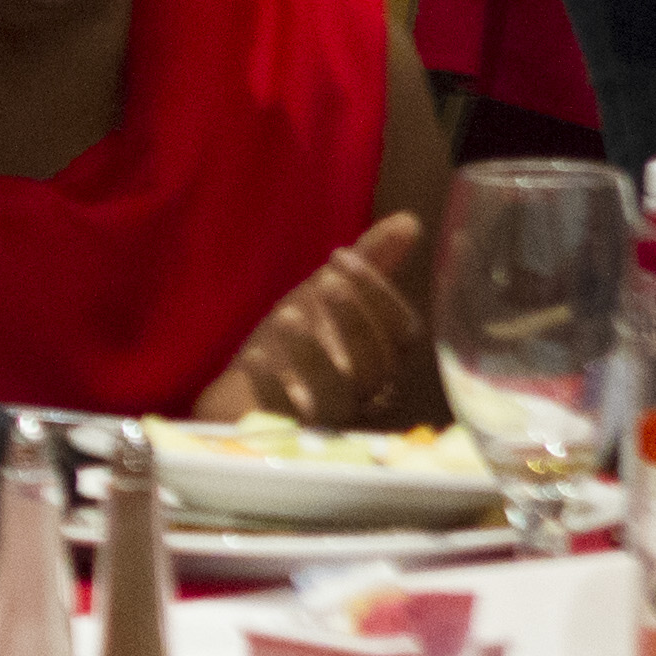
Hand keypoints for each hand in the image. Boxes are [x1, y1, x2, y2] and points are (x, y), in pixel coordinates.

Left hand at [230, 212, 430, 424]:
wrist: (244, 397)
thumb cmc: (299, 346)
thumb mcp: (328, 296)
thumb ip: (372, 262)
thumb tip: (411, 221)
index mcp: (382, 358)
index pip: (402, 330)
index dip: (377, 292)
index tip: (342, 255)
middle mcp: (365, 392)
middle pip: (376, 362)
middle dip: (354, 318)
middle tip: (327, 282)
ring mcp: (329, 417)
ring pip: (338, 392)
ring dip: (314, 351)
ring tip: (287, 315)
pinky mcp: (289, 434)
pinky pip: (288, 414)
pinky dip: (273, 384)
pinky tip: (256, 358)